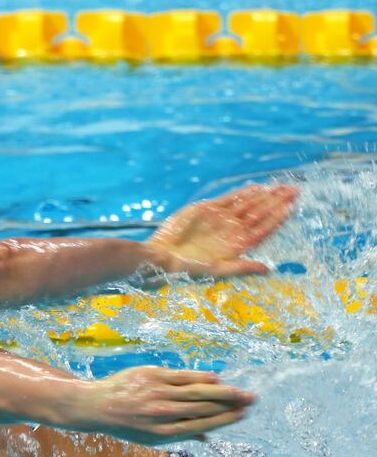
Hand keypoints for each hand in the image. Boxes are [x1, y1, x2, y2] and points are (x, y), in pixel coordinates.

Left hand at [70, 366, 253, 444]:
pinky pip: (181, 376)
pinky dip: (200, 377)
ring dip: (223, 391)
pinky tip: (215, 378)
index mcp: (164, 433)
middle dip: (231, 404)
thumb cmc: (126, 423)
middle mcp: (162, 414)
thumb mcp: (150, 437)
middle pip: (204, 408)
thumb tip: (208, 440)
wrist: (95, 406)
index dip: (225, 420)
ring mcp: (157, 394)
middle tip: (252, 400)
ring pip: (196, 391)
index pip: (202, 425)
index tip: (243, 415)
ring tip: (241, 391)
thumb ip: (180, 435)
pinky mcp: (151, 376)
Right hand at [146, 183, 297, 276]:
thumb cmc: (187, 269)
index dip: (278, 218)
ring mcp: (220, 219)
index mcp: (238, 246)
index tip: (293, 207)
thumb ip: (243, 267)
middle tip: (295, 190)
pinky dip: (242, 193)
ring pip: (248, 204)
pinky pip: (228, 198)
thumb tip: (268, 269)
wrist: (160, 256)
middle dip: (277, 202)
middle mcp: (231, 231)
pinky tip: (257, 187)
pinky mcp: (206, 209)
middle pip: (260, 213)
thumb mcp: (217, 270)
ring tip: (282, 186)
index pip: (264, 229)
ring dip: (265, 195)